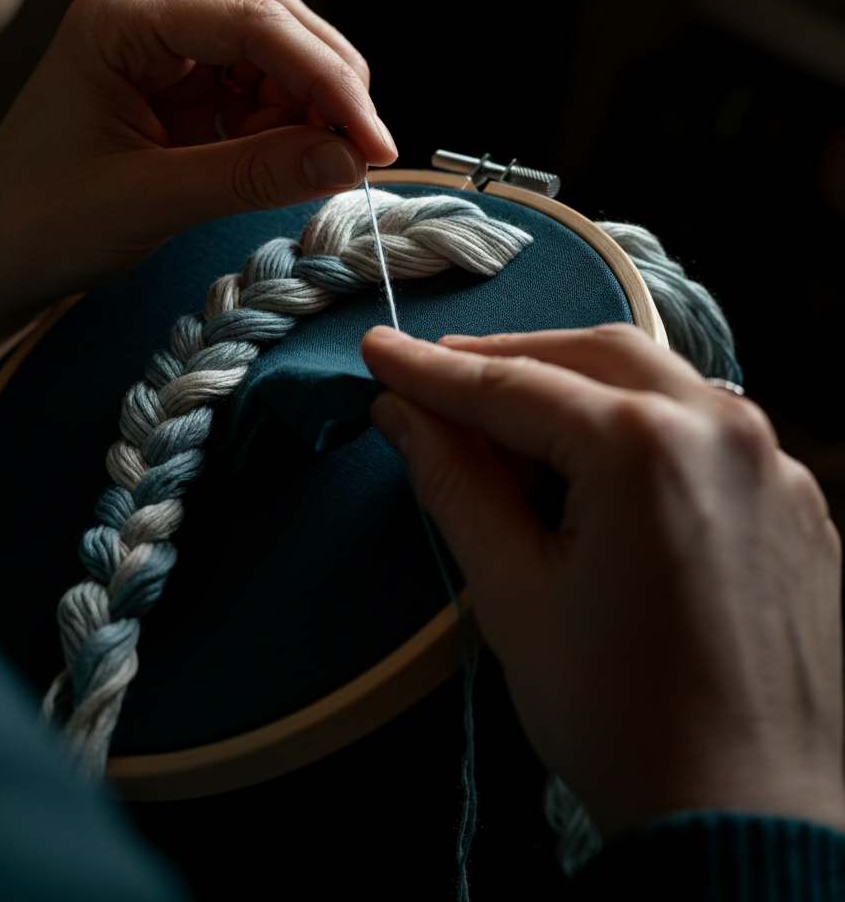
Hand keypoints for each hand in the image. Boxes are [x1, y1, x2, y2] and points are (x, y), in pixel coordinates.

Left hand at [0, 0, 395, 410]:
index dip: (327, 80)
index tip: (373, 142)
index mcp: (123, 19)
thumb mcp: (150, 198)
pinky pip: (256, 94)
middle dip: (328, 84)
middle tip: (366, 151)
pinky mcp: (180, 95)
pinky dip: (289, 126)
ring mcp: (165, 56)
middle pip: (272, 23)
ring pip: (272, 55)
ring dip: (313, 104)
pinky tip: (298, 158)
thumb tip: (347, 161)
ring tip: (333, 160)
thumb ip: (253, 175)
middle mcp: (147, 21)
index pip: (253, 22)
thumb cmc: (40, 222)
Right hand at [361, 323, 844, 837]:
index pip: (512, 388)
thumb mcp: (511, 593)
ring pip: (651, 381)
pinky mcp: (793, 499)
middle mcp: (725, 432)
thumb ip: (454, 483)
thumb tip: (404, 415)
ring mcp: (773, 463)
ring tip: (502, 428)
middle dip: (505, 362)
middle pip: (590, 355)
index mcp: (649, 451)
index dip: (432, 371)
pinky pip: (698, 428)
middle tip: (435, 380)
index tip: (380, 351)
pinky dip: (630, 425)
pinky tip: (589, 468)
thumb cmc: (622, 719)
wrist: (746, 821)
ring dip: (569, 387)